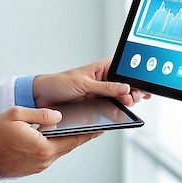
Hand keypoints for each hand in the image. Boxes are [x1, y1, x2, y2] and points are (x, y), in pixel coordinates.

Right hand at [0, 106, 99, 177]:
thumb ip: (41, 113)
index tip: (100, 127)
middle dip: (80, 135)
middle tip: (93, 126)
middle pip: (68, 146)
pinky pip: (49, 155)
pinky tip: (54, 137)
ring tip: (74, 129)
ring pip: (58, 151)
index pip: (73, 139)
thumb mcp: (17, 114)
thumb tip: (58, 115)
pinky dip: (54, 146)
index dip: (88, 132)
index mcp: (43, 146)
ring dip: (66, 140)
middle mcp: (44, 159)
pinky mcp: (32, 168)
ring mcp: (38, 166)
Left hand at [32, 58, 150, 107]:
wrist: (42, 97)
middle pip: (124, 87)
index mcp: (102, 68)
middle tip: (132, 99)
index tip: (139, 87)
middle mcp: (103, 81)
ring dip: (123, 103)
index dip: (133, 79)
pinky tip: (117, 114)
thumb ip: (105, 87)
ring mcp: (100, 95)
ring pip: (118, 100)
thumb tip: (125, 87)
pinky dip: (114, 112)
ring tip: (127, 105)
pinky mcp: (96, 106)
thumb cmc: (59, 83)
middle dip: (131, 92)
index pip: (123, 72)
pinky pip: (109, 110)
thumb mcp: (84, 84)